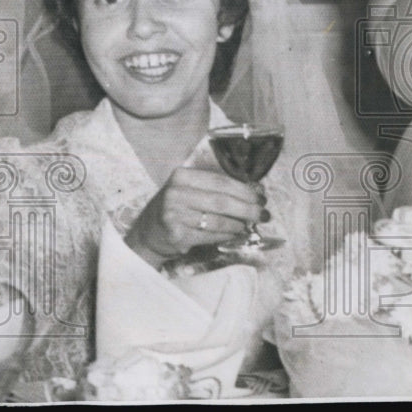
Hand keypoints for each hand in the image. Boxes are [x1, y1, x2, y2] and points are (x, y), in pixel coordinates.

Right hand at [124, 167, 268, 266]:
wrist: (148, 233)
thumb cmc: (174, 208)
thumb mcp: (187, 190)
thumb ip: (213, 188)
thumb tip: (251, 192)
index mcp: (181, 176)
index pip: (220, 181)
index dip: (244, 190)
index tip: (260, 197)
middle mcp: (176, 193)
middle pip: (222, 201)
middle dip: (247, 208)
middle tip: (263, 214)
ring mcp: (174, 214)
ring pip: (218, 220)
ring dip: (238, 224)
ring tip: (248, 226)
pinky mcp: (177, 234)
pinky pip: (210, 235)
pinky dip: (226, 235)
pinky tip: (234, 234)